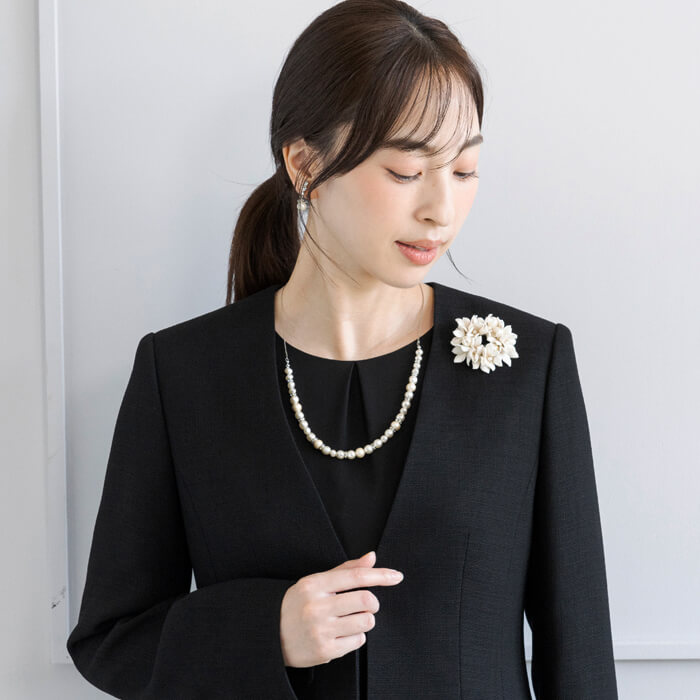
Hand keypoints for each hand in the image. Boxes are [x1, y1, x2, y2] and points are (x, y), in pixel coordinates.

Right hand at [280, 550, 403, 667]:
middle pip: (366, 600)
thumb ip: (345, 570)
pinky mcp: (325, 650)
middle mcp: (317, 607)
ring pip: (366, 621)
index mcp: (315, 585)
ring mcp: (320, 630)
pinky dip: (356, 636)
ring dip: (365, 620)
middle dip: (372, 603)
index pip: (355, 576)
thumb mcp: (316, 582)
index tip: (397, 576)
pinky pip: (358, 641)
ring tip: (350, 620)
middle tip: (365, 605)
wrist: (272, 634)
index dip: (380, 575)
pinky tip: (341, 634)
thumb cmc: (299, 604)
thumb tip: (371, 557)